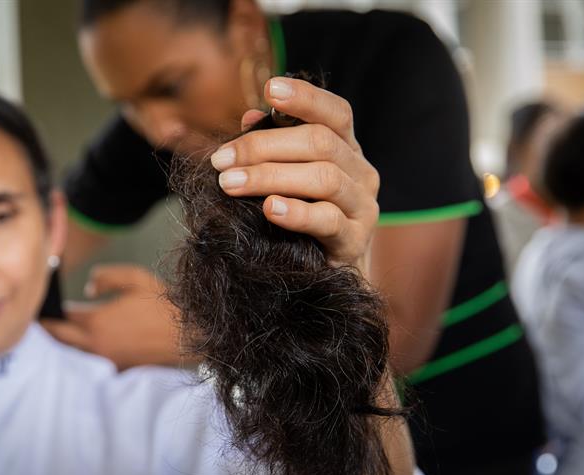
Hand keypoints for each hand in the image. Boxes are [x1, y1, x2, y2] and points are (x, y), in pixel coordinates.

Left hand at [40, 264, 184, 369]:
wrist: (189, 333)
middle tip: (35, 322)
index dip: (49, 310)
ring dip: (60, 344)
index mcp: (96, 321)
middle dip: (46, 329)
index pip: (60, 317)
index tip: (43, 304)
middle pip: (58, 339)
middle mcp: (96, 344)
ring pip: (71, 354)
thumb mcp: (134, 279)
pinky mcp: (117, 370)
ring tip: (52, 334)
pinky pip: (90, 364)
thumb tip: (88, 288)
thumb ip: (105, 277)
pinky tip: (79, 348)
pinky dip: (80, 356)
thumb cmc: (163, 304)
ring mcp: (106, 360)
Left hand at [210, 77, 378, 272]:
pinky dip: (297, 212)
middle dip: (264, 146)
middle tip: (221, 160)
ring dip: (270, 177)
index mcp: (346, 150)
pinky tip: (269, 208)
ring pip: (324, 178)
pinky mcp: (355, 241)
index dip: (305, 98)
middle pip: (320, 143)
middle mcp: (361, 172)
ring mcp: (363, 207)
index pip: (335, 112)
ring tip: (230, 183)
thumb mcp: (285, 179)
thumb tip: (250, 116)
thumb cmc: (299, 220)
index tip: (271, 88)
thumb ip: (271, 146)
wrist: (325, 277)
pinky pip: (328, 221)